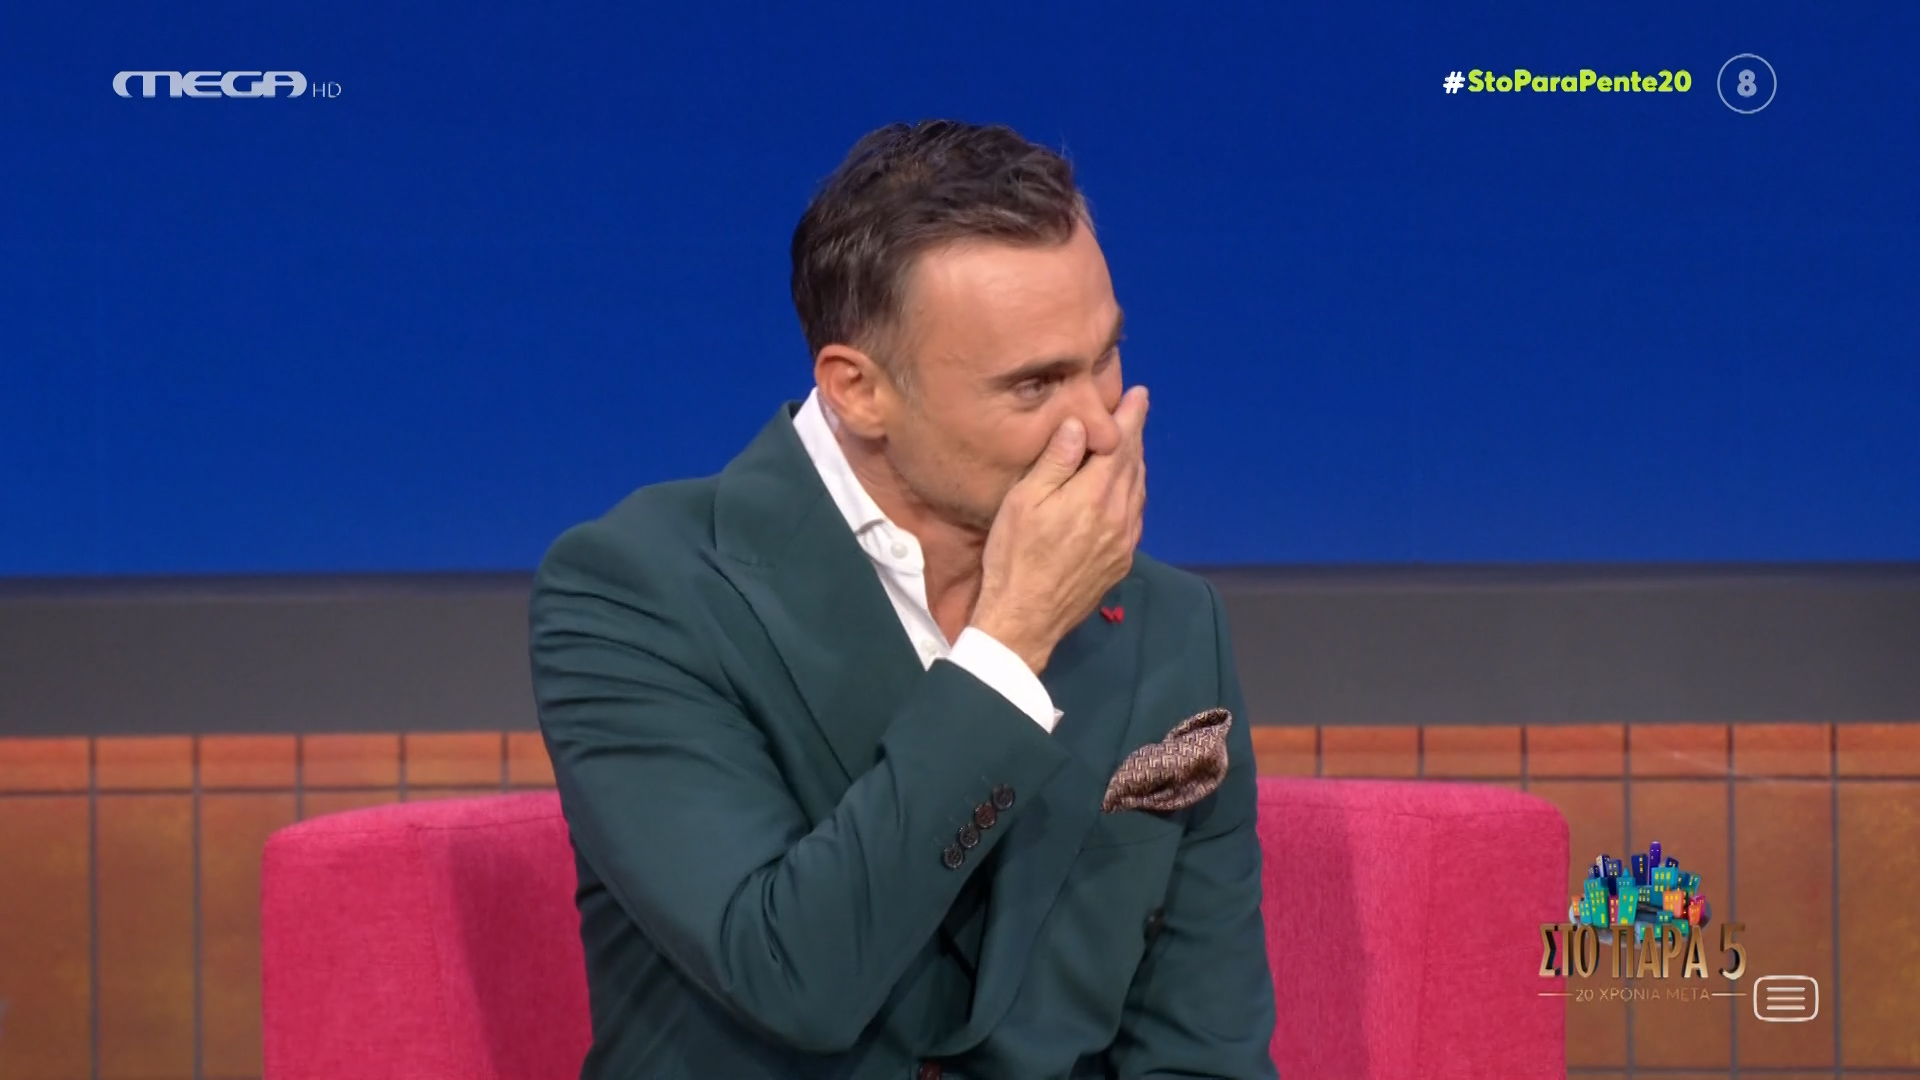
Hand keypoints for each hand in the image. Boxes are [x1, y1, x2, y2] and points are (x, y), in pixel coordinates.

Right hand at [970, 386, 1148, 672]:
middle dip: (1134, 436)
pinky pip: (1135, 516)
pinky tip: (1123, 490)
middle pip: (1134, 466)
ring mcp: (1123, 542)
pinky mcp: (1120, 562)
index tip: (1140, 394)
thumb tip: (1080, 425)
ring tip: (1128, 446)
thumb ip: (1056, 461)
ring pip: (1138, 491)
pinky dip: (1133, 493)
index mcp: (1094, 496)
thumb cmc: (1014, 557)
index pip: (1121, 445)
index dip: (1131, 417)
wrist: (1025, 620)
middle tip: (1135, 411)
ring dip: (1135, 464)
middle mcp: (1118, 516)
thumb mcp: (1024, 501)